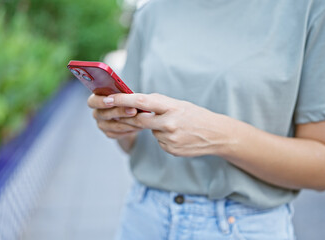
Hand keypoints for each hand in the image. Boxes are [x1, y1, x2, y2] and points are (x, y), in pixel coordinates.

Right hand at [87, 94, 141, 139]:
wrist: (130, 115)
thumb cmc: (126, 100)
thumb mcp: (124, 94)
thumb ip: (122, 94)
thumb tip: (129, 94)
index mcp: (96, 99)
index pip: (92, 102)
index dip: (100, 102)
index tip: (111, 100)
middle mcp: (97, 113)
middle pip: (104, 114)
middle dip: (120, 112)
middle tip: (133, 110)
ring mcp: (102, 125)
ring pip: (114, 126)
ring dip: (128, 122)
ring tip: (141, 119)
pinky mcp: (110, 133)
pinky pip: (119, 133)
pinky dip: (129, 129)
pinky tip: (138, 126)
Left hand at [104, 93, 235, 156]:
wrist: (216, 135)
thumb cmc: (196, 115)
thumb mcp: (179, 105)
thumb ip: (158, 104)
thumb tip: (136, 103)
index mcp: (171, 107)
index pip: (141, 102)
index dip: (122, 100)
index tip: (107, 99)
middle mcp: (169, 123)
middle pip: (140, 119)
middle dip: (131, 117)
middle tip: (124, 113)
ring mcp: (169, 139)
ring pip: (150, 131)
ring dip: (155, 128)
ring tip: (175, 126)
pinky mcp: (170, 150)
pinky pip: (159, 141)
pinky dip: (163, 137)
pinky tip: (177, 136)